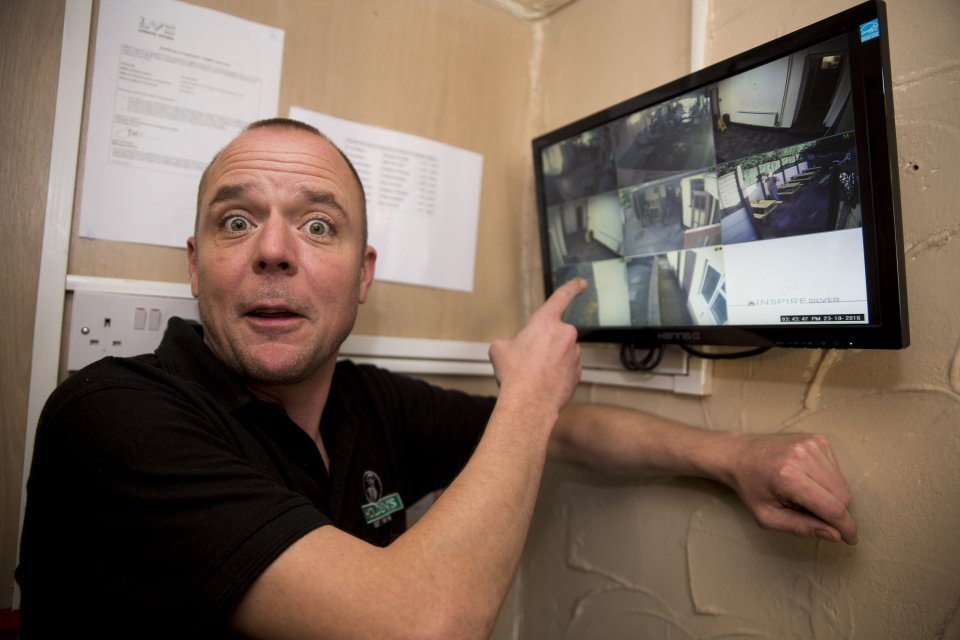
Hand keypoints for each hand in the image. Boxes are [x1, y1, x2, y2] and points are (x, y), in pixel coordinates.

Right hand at [488, 278, 585, 413]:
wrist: (529, 404)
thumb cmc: (515, 374)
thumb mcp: (499, 349)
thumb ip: (510, 340)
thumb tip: (514, 346)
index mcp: (546, 323)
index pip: (561, 298)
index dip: (572, 288)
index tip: (581, 283)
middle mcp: (565, 335)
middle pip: (553, 334)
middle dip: (542, 344)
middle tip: (527, 360)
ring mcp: (574, 354)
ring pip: (560, 352)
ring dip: (549, 360)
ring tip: (533, 375)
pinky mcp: (578, 372)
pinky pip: (566, 368)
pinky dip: (556, 374)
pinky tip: (543, 384)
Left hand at [727, 433, 857, 543]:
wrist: (739, 454)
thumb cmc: (751, 487)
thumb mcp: (768, 517)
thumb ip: (801, 528)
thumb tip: (834, 534)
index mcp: (789, 477)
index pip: (832, 508)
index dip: (846, 527)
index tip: (851, 539)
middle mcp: (803, 456)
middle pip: (842, 496)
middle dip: (833, 512)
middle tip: (807, 511)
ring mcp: (811, 444)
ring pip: (842, 484)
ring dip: (830, 496)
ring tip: (803, 493)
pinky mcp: (817, 439)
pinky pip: (836, 470)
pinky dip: (827, 481)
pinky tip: (806, 479)